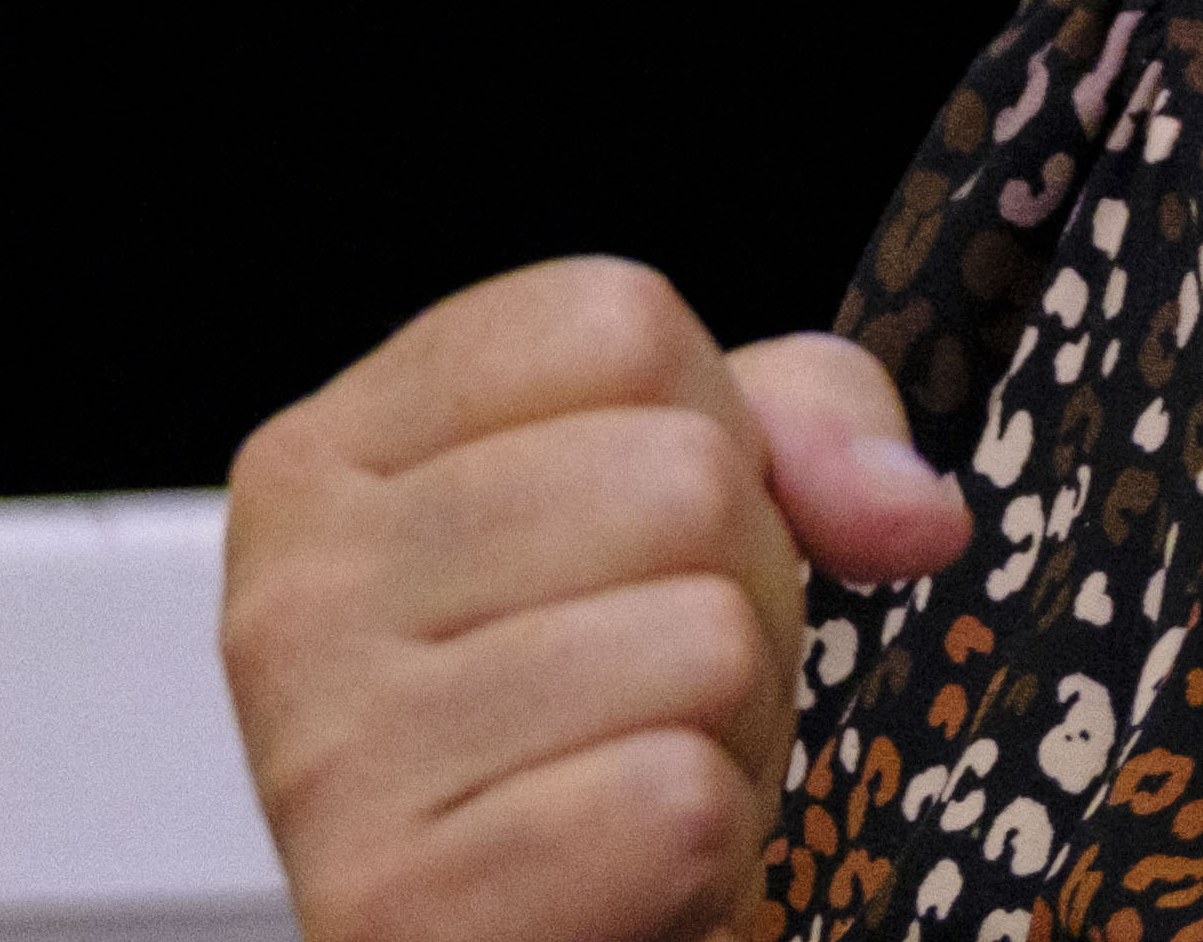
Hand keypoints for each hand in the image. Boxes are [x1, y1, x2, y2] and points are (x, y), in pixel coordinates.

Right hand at [220, 257, 975, 941]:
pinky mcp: (396, 907)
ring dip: (734, 719)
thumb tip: (910, 512)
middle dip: (745, 584)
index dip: (718, 427)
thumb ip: (813, 426)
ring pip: (705, 640)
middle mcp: (292, 593)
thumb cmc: (605, 706)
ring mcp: (327, 758)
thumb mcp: (697, 506)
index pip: (618, 322)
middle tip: (652, 678)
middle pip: (682, 478)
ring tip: (635, 764)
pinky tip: (620, 863)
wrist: (538, 928)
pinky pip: (681, 801)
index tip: (644, 535)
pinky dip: (706, 840)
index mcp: (327, 453)